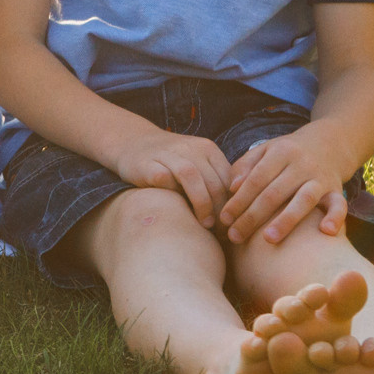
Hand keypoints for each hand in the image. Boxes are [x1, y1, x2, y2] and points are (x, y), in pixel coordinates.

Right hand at [109, 127, 233, 227]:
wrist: (133, 142)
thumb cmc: (173, 163)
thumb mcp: (199, 165)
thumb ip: (216, 181)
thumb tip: (240, 215)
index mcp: (208, 149)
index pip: (229, 178)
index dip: (234, 203)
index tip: (235, 224)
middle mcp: (189, 148)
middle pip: (212, 179)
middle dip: (220, 208)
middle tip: (223, 231)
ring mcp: (167, 154)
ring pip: (190, 175)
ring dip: (201, 202)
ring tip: (205, 224)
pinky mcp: (147, 163)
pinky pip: (163, 178)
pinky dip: (172, 193)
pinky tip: (178, 211)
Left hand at [219, 126, 351, 244]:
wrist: (330, 142)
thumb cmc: (288, 152)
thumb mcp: (265, 150)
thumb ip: (245, 166)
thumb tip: (231, 188)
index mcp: (280, 152)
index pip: (255, 179)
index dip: (239, 199)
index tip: (224, 219)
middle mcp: (301, 164)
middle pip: (274, 192)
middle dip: (252, 216)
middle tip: (235, 236)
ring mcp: (320, 177)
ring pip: (303, 199)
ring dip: (286, 220)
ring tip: (268, 239)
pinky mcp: (337, 189)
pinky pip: (339, 204)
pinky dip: (335, 217)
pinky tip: (325, 232)